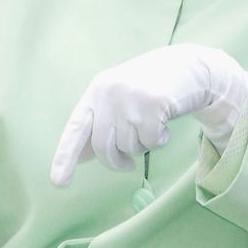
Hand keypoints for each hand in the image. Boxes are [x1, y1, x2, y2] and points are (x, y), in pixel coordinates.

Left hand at [50, 44, 247, 185]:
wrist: (189, 65)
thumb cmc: (152, 86)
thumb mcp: (121, 99)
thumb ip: (101, 123)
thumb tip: (81, 157)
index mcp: (97, 91)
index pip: (76, 129)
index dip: (65, 157)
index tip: (59, 182)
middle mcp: (110, 93)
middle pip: (104, 146)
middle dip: (116, 162)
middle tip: (127, 166)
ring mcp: (132, 98)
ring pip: (130, 146)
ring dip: (143, 144)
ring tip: (152, 124)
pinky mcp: (154, 104)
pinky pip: (152, 142)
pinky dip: (160, 139)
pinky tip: (165, 122)